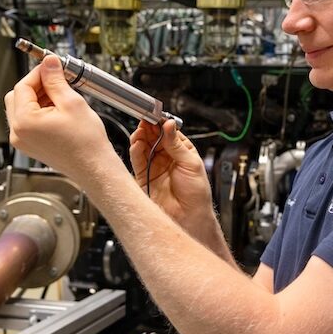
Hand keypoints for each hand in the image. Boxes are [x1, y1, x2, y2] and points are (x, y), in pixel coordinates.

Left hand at [4, 55, 122, 180]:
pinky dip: (40, 111)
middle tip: (56, 80)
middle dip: (37, 85)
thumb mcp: (71, 103)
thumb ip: (55, 80)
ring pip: (22, 108)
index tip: (51, 67)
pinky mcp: (30, 145)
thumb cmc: (86, 144)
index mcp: (24, 122)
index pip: (22, 86)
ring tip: (61, 97)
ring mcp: (22, 141)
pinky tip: (58, 110)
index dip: (38, 73)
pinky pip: (28, 121)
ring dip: (39, 98)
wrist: (94, 167)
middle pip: (18, 96)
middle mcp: (18, 133)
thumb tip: (49, 63)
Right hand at [130, 120, 217, 238]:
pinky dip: (135, 150)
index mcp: (181, 151)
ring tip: (141, 132)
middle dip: (149, 127)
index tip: (155, 116)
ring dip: (140, 136)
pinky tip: (137, 144)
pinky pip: (136, 160)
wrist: (189, 217)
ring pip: (143, 146)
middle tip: (146, 121)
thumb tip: (169, 124)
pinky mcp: (143, 176)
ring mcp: (154, 166)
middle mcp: (166, 157)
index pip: (168, 132)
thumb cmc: (197, 193)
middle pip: (153, 136)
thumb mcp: (191, 164)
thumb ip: (176, 144)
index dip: (161, 123)